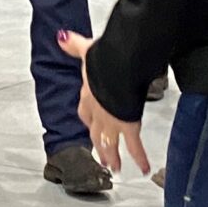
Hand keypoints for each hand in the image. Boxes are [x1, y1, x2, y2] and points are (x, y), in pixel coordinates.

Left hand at [58, 30, 150, 176]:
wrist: (117, 68)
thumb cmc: (105, 59)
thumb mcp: (87, 50)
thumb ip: (74, 45)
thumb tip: (62, 37)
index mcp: (89, 95)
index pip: (85, 112)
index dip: (88, 119)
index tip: (90, 124)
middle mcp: (98, 111)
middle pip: (96, 133)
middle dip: (99, 146)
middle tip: (102, 158)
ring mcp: (112, 121)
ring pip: (110, 144)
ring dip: (113, 157)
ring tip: (116, 169)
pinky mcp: (128, 125)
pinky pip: (134, 145)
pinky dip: (140, 158)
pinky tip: (145, 169)